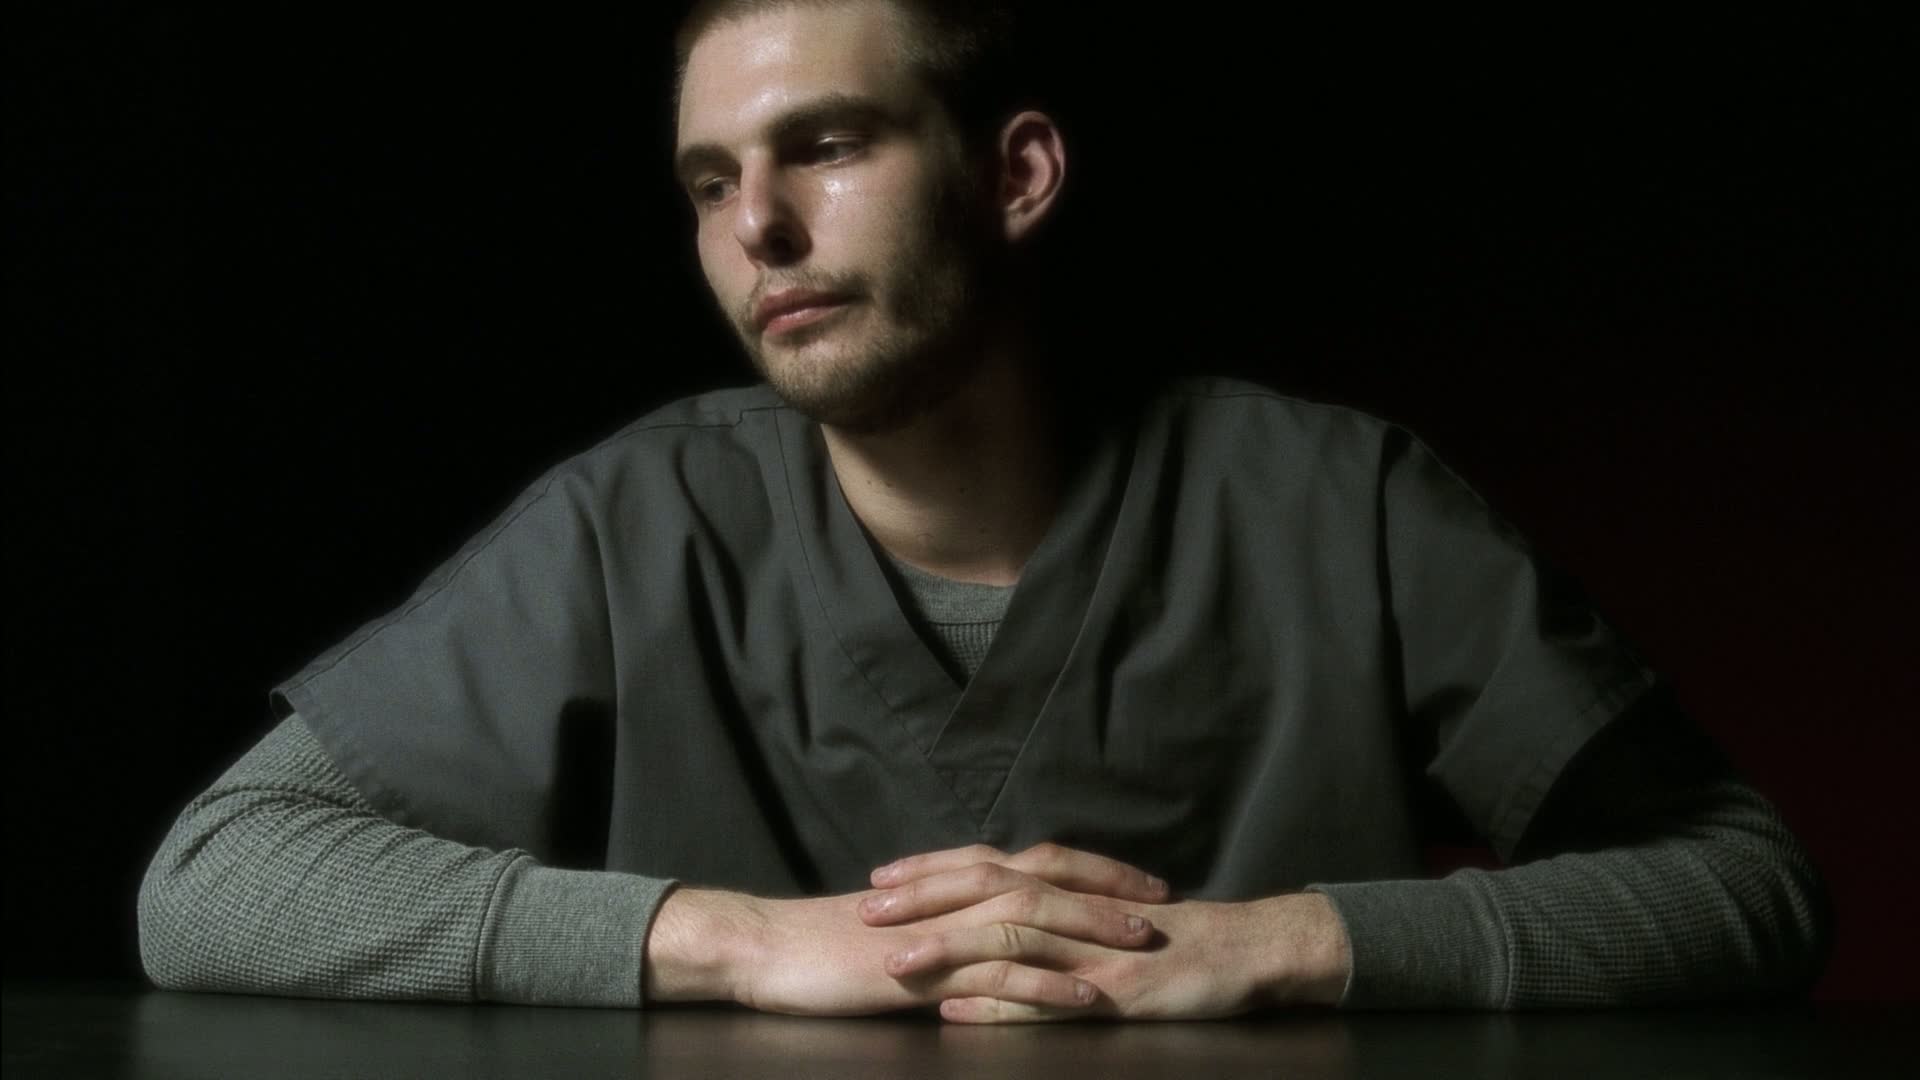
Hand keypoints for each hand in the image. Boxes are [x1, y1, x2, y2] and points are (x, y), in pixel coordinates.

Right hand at [643, 883, 1158, 1016]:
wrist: (768, 949)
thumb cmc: (828, 942)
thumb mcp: (903, 923)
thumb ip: (949, 917)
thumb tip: (991, 924)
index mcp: (952, 881)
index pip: (1038, 862)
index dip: (1094, 870)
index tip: (1143, 882)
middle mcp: (955, 895)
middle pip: (1048, 881)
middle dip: (1110, 891)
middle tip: (1166, 905)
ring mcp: (943, 932)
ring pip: (1033, 920)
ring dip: (1092, 930)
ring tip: (1143, 945)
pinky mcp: (927, 970)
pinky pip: (999, 976)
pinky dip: (1048, 986)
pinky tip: (1085, 998)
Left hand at [863, 842, 1351, 1021]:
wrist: (1245, 950)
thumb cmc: (1172, 936)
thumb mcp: (1103, 913)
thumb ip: (1053, 908)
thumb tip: (993, 908)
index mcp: (1067, 886)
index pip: (987, 866)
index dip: (931, 870)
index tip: (880, 877)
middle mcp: (1072, 906)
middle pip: (985, 889)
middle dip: (922, 898)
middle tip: (866, 908)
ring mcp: (1090, 946)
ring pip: (1008, 936)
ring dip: (947, 947)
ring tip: (895, 961)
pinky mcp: (1111, 988)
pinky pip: (1046, 996)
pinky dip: (998, 1001)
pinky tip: (958, 1009)